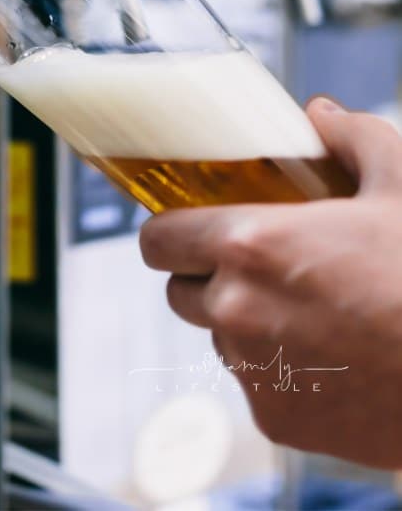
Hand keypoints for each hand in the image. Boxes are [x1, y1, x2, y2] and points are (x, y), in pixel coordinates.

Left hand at [139, 98, 401, 467]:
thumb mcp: (399, 187)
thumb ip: (353, 139)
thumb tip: (320, 117)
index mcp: (251, 246)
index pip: (158, 240)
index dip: (170, 233)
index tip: (191, 229)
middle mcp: (236, 310)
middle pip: (179, 291)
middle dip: (205, 277)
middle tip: (255, 268)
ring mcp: (252, 371)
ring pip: (219, 339)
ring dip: (243, 325)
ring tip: (306, 312)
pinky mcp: (275, 420)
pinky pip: (256, 384)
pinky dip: (278, 372)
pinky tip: (328, 356)